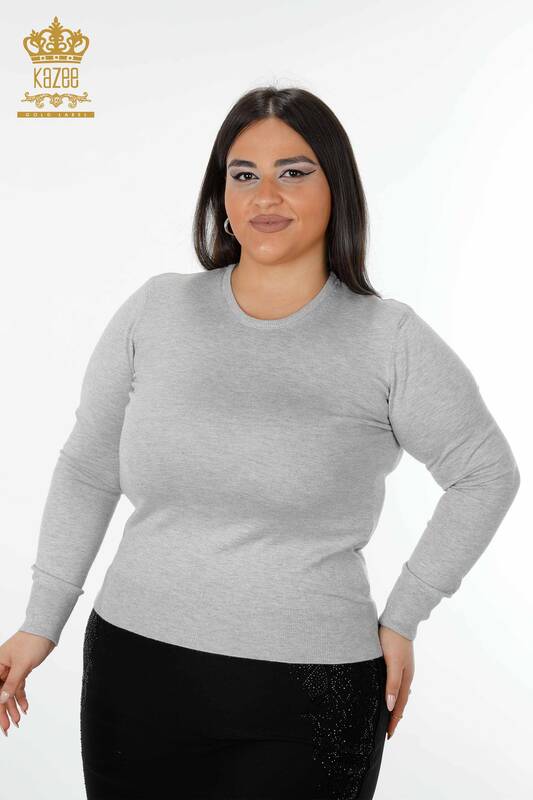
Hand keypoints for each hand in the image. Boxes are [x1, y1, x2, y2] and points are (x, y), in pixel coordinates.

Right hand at [0, 631, 55, 736]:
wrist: (45, 629)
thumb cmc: (32, 642)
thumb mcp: (22, 665)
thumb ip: (11, 683)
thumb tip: (1, 701)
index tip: (1, 724)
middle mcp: (0, 668)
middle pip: (0, 694)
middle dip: (3, 712)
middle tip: (8, 728)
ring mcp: (10, 670)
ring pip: (9, 692)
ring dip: (13, 707)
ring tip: (18, 721)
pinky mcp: (20, 670)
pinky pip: (18, 687)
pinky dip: (21, 697)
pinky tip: (25, 708)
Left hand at [378, 624, 413, 739]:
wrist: (398, 620)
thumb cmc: (393, 641)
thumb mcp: (392, 663)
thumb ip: (392, 684)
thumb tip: (391, 706)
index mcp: (405, 679)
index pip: (399, 706)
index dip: (394, 721)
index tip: (388, 735)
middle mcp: (405, 676)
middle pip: (400, 701)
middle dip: (394, 716)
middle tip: (388, 729)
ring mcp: (402, 668)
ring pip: (398, 692)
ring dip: (393, 705)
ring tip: (388, 714)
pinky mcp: (397, 661)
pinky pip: (395, 682)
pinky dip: (392, 692)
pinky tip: (387, 691)